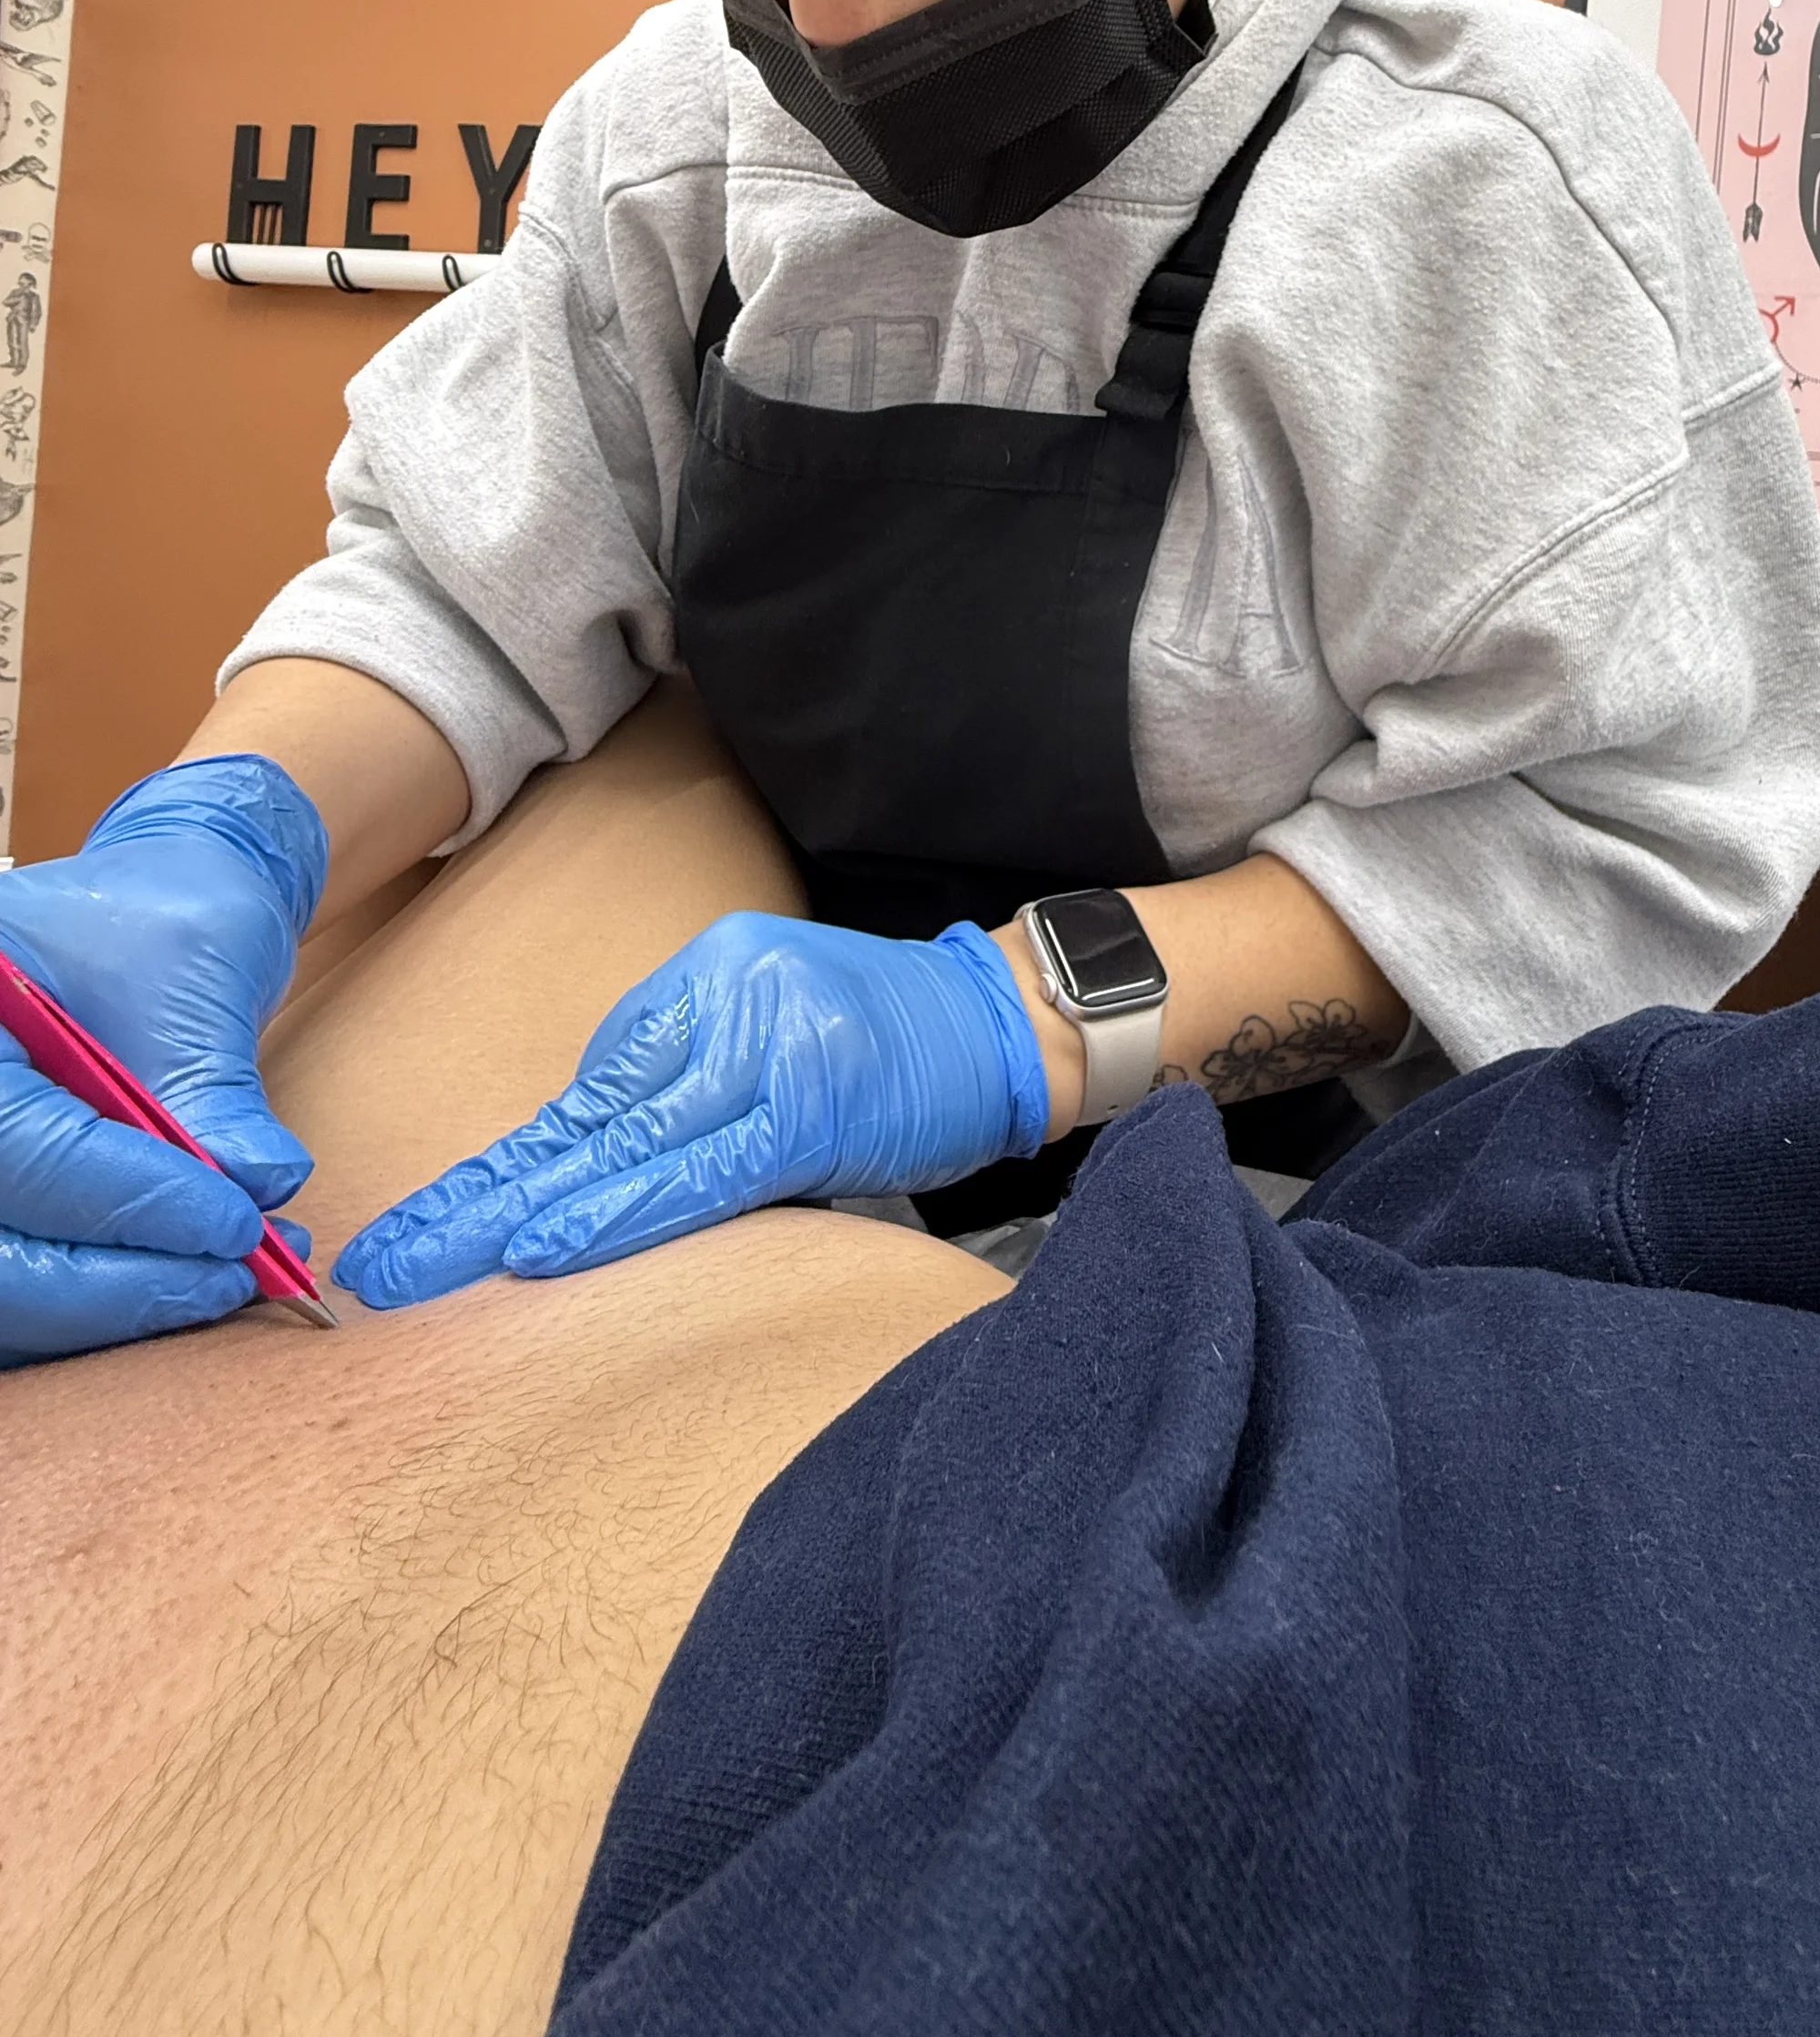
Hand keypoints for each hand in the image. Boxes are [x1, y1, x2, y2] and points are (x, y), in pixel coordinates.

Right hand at [0, 753, 327, 1363]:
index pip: (23, 1148)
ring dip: (118, 1304)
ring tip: (233, 1279)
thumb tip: (255, 1187)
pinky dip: (108, 1300)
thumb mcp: (199, 976)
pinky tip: (196, 1278)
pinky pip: (32, 1284)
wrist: (164, 910)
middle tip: (233, 1276)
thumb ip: (215, 1093)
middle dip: (117, 1279)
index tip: (234, 1225)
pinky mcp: (6, 1207)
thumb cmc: (170, 915)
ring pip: (11, 1286)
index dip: (127, 1202)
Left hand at [333, 914, 1049, 1308]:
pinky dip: (614, 1214)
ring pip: (616, 1148)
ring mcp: (760, 1050)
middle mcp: (716, 1003)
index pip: (586, 1095)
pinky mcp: (804, 1105)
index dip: (500, 1173)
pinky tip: (541, 1250)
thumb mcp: (776, 1032)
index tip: (420, 1232)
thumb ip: (694, 1087)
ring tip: (420, 1275)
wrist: (1006, 1017)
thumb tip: (608, 1168)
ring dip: (511, 1220)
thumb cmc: (892, 1043)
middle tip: (374, 1268)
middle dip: (471, 1203)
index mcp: (701, 985)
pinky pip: (693, 1172)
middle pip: (575, 1121)